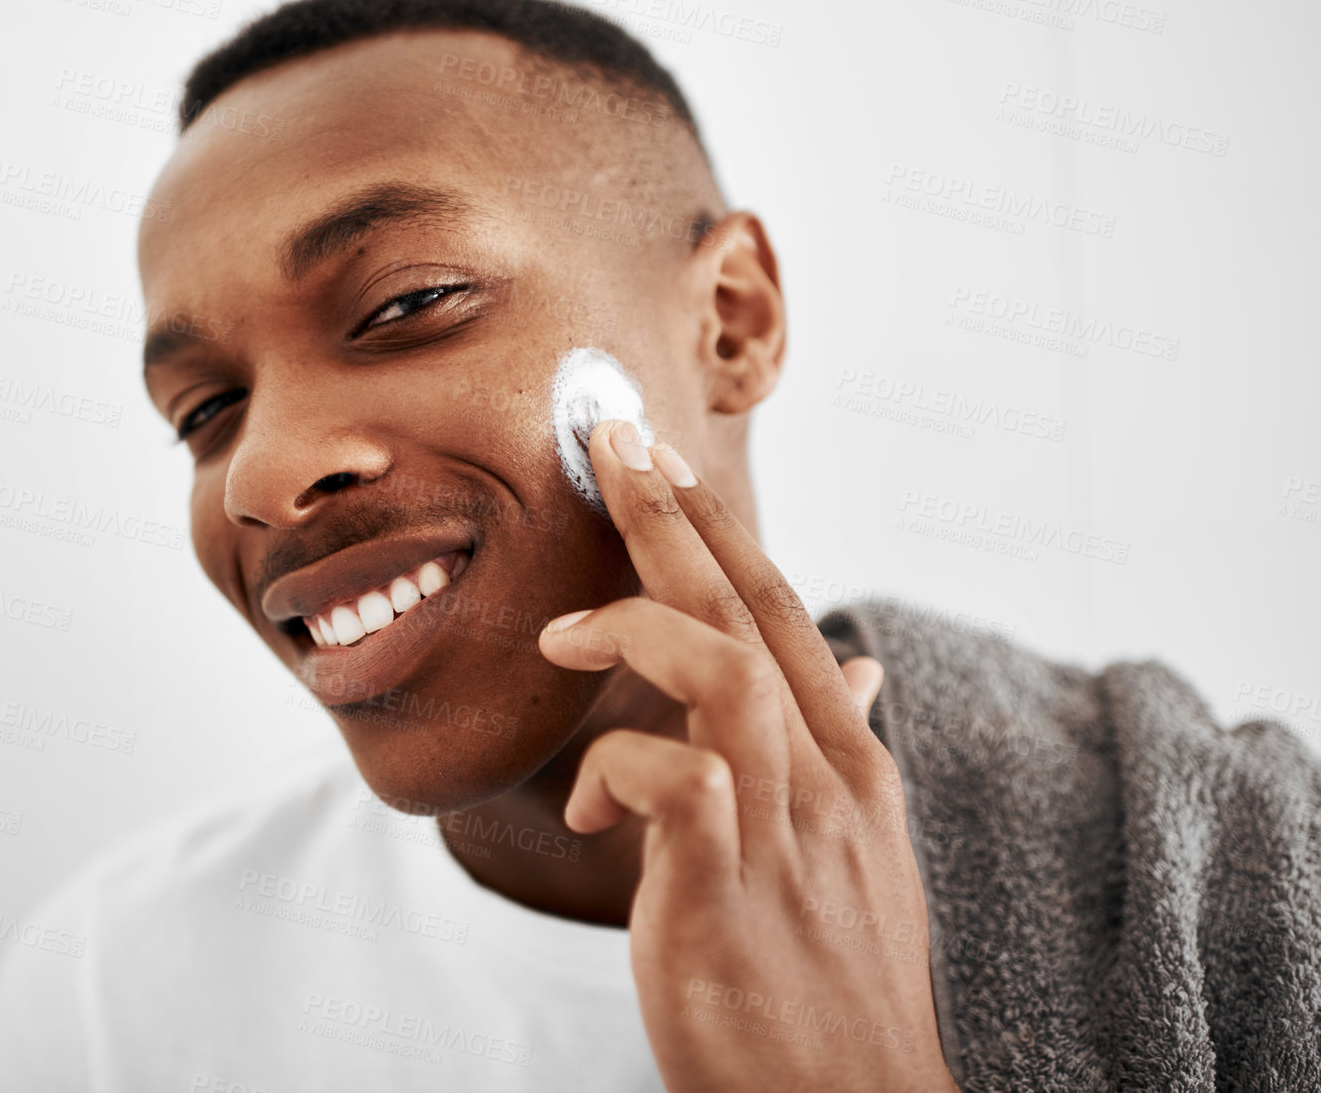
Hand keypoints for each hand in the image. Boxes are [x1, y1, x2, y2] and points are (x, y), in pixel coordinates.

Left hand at [538, 420, 957, 1092]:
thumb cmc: (835, 979)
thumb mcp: (860, 853)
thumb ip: (845, 752)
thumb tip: (862, 671)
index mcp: (850, 764)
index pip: (785, 613)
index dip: (722, 531)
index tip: (665, 462)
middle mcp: (828, 781)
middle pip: (754, 612)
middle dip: (674, 519)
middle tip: (609, 443)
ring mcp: (786, 835)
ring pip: (729, 672)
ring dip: (639, 626)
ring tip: (560, 635)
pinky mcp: (727, 892)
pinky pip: (679, 783)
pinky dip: (617, 765)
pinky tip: (581, 803)